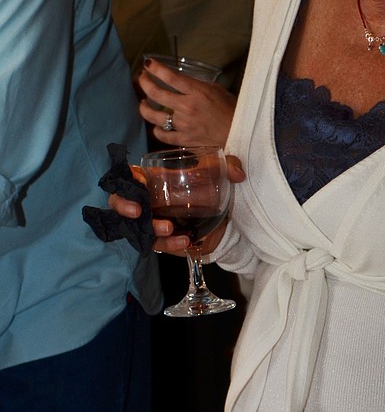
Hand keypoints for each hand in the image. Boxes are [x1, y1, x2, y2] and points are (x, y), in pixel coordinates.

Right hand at [108, 155, 244, 255]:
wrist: (222, 221)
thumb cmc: (210, 190)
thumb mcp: (217, 174)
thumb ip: (227, 166)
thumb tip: (238, 173)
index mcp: (152, 179)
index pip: (128, 176)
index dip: (126, 178)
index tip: (137, 180)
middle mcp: (146, 201)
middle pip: (119, 203)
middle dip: (123, 206)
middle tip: (138, 211)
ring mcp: (151, 222)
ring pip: (135, 228)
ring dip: (150, 229)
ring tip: (168, 228)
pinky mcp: (161, 241)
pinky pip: (157, 245)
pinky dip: (169, 244)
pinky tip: (184, 241)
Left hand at [137, 59, 236, 147]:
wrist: (239, 133)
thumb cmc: (231, 109)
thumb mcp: (216, 90)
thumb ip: (197, 85)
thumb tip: (182, 82)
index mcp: (196, 92)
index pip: (170, 76)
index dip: (155, 68)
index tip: (148, 63)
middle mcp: (186, 107)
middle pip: (156, 93)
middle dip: (144, 82)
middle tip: (142, 79)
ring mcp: (183, 125)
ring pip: (153, 115)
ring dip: (144, 107)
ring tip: (144, 103)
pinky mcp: (184, 140)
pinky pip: (162, 135)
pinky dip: (157, 129)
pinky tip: (157, 125)